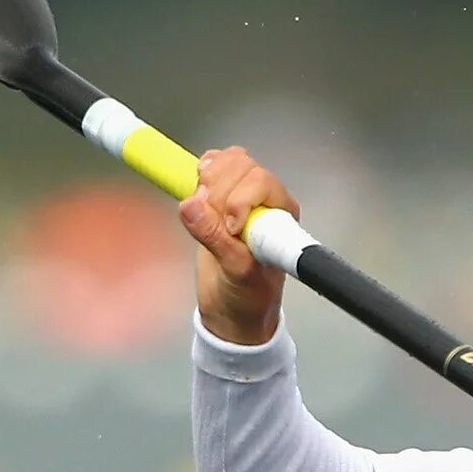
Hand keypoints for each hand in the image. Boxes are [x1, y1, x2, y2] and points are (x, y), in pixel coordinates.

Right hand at [177, 146, 298, 343]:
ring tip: (204, 214)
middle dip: (219, 192)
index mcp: (280, 216)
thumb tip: (192, 206)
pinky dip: (200, 176)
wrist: (234, 310)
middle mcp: (264, 200)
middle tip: (212, 225)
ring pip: (226, 161)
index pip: (262, 182)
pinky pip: (212, 166)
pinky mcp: (219, 196)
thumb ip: (215, 239)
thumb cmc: (248, 296)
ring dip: (208, 182)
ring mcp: (242, 195)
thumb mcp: (236, 272)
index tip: (229, 228)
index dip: (239, 199)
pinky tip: (198, 200)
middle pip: (241, 165)